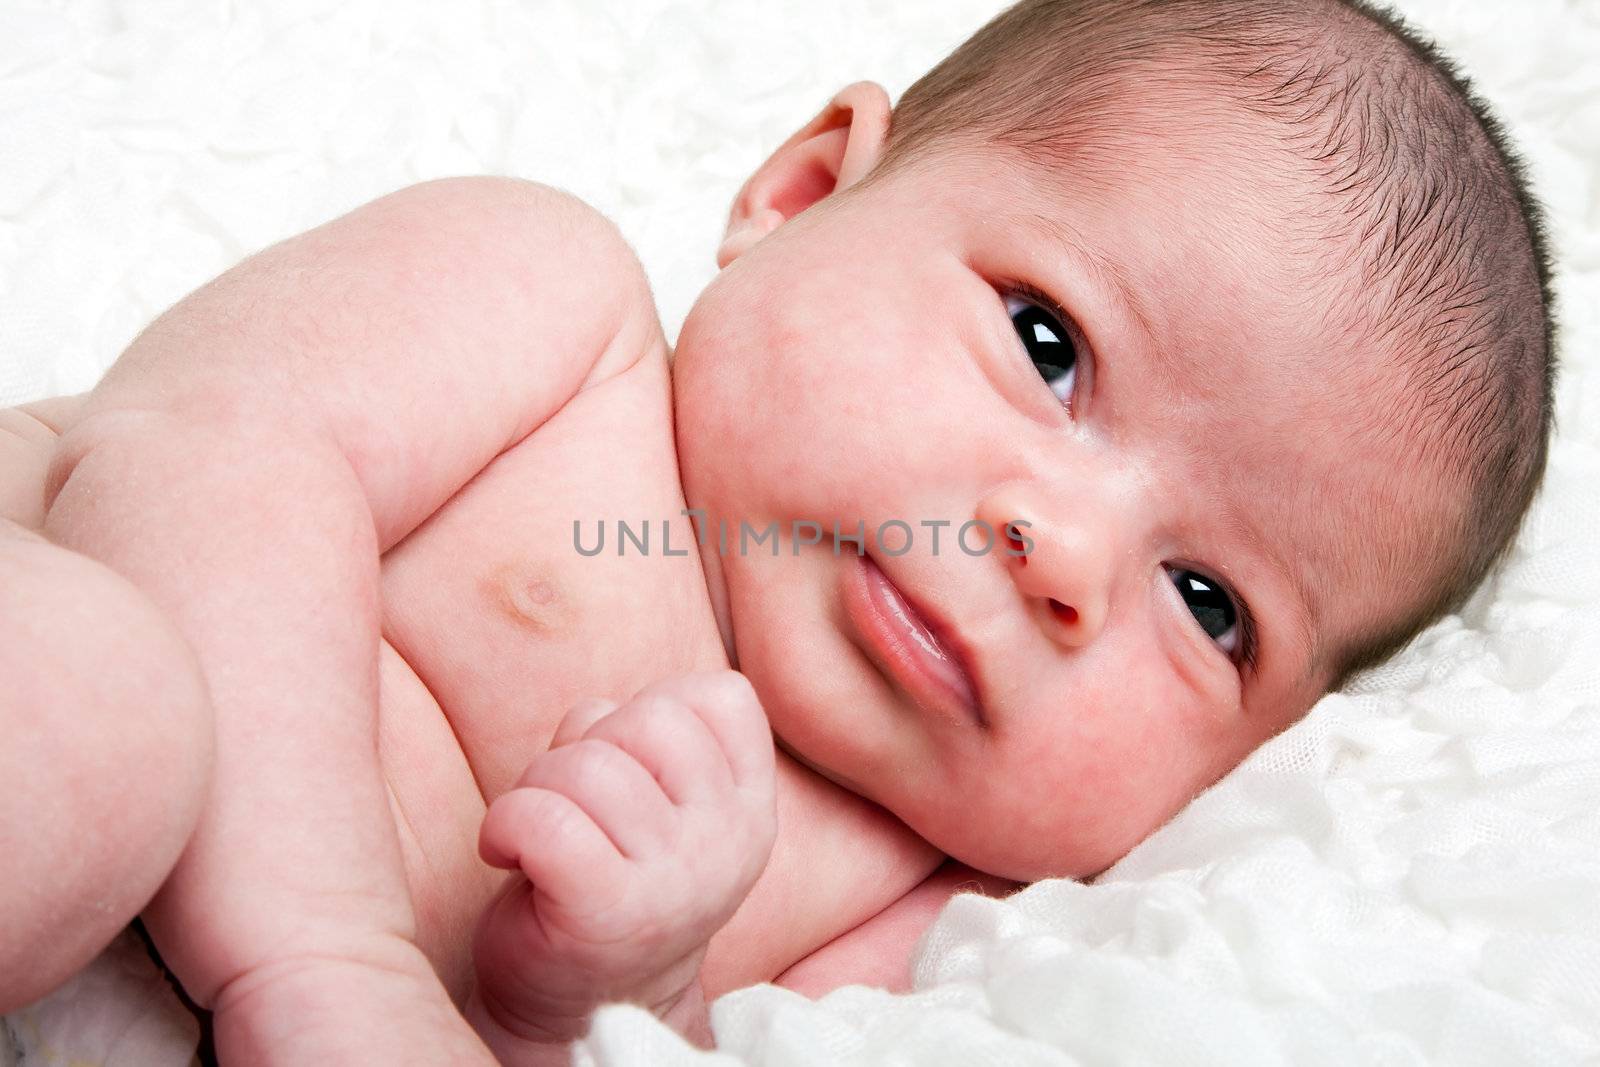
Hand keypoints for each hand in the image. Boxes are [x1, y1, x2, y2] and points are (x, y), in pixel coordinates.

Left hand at [468, 671, 777, 1046]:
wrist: (580, 1006)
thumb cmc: (610, 878)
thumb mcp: (658, 802)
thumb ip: (649, 739)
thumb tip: (598, 714)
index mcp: (750, 809)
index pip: (722, 696)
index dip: (654, 708)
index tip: (629, 767)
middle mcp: (728, 843)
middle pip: (651, 718)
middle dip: (589, 742)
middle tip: (572, 800)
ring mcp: (676, 880)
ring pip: (588, 766)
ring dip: (537, 785)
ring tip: (540, 832)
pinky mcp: (609, 911)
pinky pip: (543, 817)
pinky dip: (505, 823)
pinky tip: (506, 853)